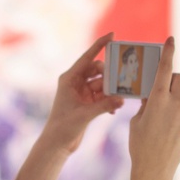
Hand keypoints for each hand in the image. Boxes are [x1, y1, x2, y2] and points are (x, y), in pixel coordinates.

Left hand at [40, 33, 124, 153]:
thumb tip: (122, 99)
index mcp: (69, 78)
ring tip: (118, 100)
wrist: (57, 144)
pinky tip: (113, 110)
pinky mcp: (87, 103)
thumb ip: (104, 105)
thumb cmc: (63, 127)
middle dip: (110, 76)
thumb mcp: (85, 115)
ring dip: (111, 91)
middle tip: (122, 81)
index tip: (113, 35)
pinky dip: (109, 101)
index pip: (88, 57)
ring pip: (102, 84)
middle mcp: (75, 83)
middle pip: (98, 70)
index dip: (100, 45)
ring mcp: (82, 93)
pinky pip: (103, 96)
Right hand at [129, 36, 179, 179]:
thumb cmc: (140, 145)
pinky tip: (168, 115)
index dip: (168, 52)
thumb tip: (152, 96)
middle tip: (160, 84)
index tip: (171, 39)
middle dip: (171, 76)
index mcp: (158, 99)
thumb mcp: (136, 120)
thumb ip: (146, 104)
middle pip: (179, 78)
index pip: (165, 69)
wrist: (155, 170)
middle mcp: (176, 104)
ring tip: (164, 100)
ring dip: (177, 89)